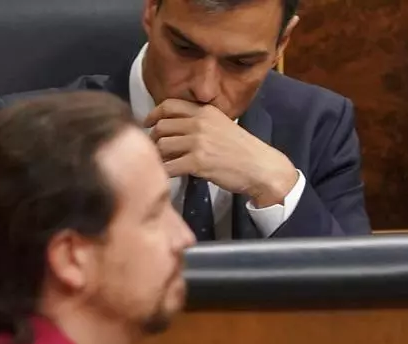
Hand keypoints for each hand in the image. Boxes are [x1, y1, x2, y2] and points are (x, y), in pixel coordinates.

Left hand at [144, 99, 297, 207]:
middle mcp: (199, 123)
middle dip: (155, 139)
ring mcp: (198, 142)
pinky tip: (170, 174)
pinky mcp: (197, 162)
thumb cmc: (242, 150)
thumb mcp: (221, 125)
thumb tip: (171, 128)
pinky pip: (169, 166)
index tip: (147, 124)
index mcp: (205, 111)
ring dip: (160, 156)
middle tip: (157, 150)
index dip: (153, 114)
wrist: (261, 168)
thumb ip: (199, 122)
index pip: (169, 105)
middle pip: (161, 126)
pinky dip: (165, 171)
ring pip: (162, 145)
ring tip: (166, 163)